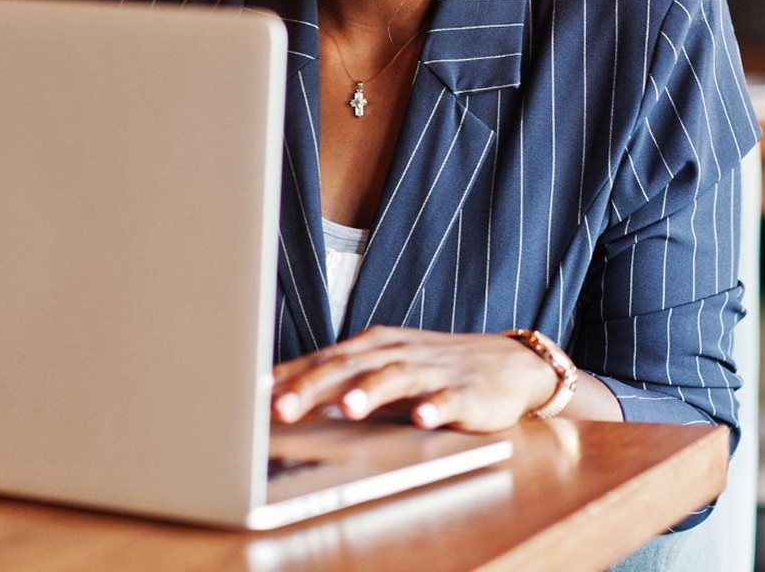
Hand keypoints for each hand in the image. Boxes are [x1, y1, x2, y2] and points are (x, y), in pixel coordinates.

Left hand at [271, 326, 559, 432]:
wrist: (507, 363)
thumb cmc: (433, 366)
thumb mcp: (385, 366)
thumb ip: (342, 377)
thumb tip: (283, 394)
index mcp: (375, 345)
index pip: (325, 358)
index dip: (291, 375)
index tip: (257, 392)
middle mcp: (399, 352)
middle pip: (352, 367)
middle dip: (315, 386)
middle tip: (283, 407)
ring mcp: (432, 370)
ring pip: (397, 378)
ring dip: (372, 391)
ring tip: (348, 407)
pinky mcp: (466, 392)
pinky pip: (448, 400)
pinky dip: (434, 408)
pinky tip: (422, 419)